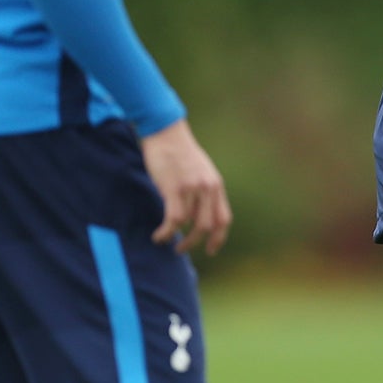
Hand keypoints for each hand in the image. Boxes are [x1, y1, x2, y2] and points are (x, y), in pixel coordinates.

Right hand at [141, 119, 231, 254]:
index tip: (210, 250)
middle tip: (181, 249)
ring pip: (188, 224)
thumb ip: (203, 191)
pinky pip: (174, 219)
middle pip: (207, 226)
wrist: (166, 132)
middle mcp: (207, 189)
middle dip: (195, 243)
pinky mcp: (174, 189)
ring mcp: (192, 189)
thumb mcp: (201, 171)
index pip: (224, 219)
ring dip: (176, 237)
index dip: (218, 239)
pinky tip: (159, 236)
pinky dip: (167, 232)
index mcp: (216, 186)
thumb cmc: (179, 152)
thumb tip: (198, 214)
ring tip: (165, 240)